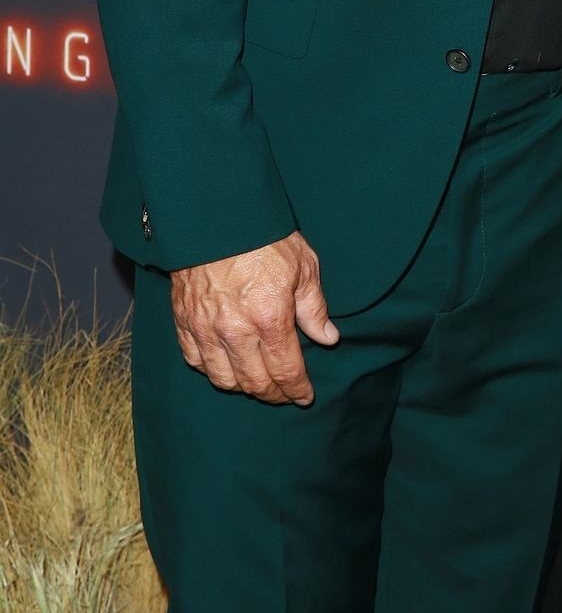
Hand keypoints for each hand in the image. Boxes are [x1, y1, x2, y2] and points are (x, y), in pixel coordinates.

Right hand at [170, 230, 339, 404]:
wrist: (216, 216)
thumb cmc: (264, 237)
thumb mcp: (303, 266)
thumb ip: (314, 308)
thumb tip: (327, 338)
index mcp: (269, 318)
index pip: (286, 371)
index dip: (297, 389)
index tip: (304, 396)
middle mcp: (235, 331)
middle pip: (254, 383)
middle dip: (273, 394)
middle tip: (285, 394)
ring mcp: (205, 329)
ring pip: (223, 378)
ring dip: (243, 386)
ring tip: (257, 382)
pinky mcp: (183, 321)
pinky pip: (195, 360)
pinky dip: (211, 369)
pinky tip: (225, 365)